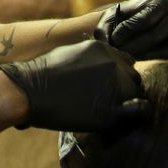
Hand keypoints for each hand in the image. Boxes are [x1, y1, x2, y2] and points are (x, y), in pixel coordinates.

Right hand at [0, 41, 148, 130]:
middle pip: (133, 78)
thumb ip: (88, 58)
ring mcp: (115, 84)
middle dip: (124, 89)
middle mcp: (114, 62)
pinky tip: (125, 119)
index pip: (125, 62)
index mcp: (103, 48)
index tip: (108, 86)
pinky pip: (139, 111)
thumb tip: (94, 67)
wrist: (28, 89)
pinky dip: (136, 115)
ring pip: (136, 94)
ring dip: (126, 103)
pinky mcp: (112, 107)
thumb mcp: (67, 53)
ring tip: (107, 113)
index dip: (119, 75)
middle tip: (107, 102)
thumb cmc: (41, 73)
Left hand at [94, 0, 167, 59]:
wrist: (136, 24)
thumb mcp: (112, 15)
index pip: (145, 19)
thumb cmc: (124, 17)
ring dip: (139, 54)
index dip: (128, 30)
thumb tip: (105, 43)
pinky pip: (166, 59)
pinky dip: (149, 59)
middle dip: (131, 46)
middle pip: (154, 36)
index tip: (113, 39)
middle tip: (115, 52)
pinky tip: (135, 57)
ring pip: (162, 50)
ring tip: (122, 55)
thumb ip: (104, 28)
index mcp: (164, 2)